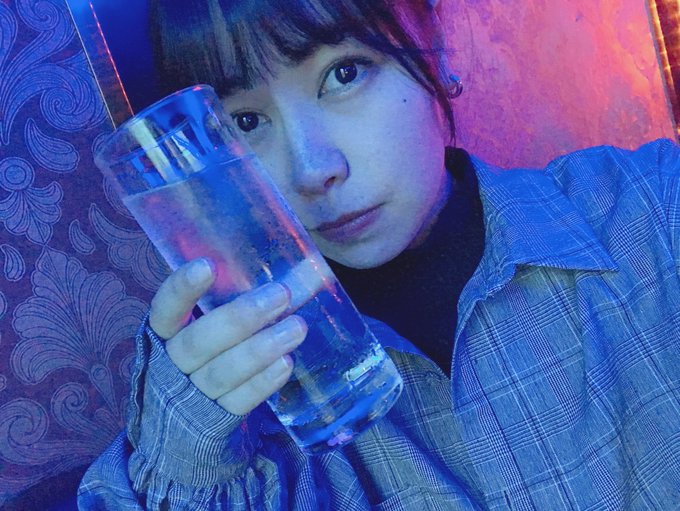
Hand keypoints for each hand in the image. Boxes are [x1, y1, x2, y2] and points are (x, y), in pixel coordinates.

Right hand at [148, 258, 306, 414]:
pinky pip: (239, 402)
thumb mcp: (196, 329)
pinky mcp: (214, 422)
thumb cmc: (198, 359)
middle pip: (200, 342)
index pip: (165, 309)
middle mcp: (170, 365)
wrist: (178, 427)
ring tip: (297, 328)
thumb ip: (221, 307)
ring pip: (223, 372)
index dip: (181, 289)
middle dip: (241, 317)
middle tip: (281, 294)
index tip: (208, 266)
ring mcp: (191, 396)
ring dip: (262, 349)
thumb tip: (277, 276)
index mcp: (162, 335)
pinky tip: (286, 363)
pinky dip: (263, 383)